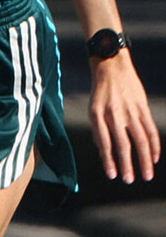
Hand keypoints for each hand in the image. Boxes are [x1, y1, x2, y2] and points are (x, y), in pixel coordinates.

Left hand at [90, 52, 160, 182]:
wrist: (111, 65)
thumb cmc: (100, 91)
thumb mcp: (92, 108)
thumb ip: (99, 130)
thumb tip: (104, 152)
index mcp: (98, 114)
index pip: (104, 143)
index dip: (109, 160)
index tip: (113, 175)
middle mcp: (114, 114)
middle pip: (123, 144)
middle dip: (127, 164)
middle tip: (129, 180)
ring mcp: (130, 111)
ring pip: (140, 140)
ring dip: (144, 160)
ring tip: (146, 175)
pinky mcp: (142, 108)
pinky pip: (150, 130)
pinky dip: (154, 146)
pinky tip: (154, 158)